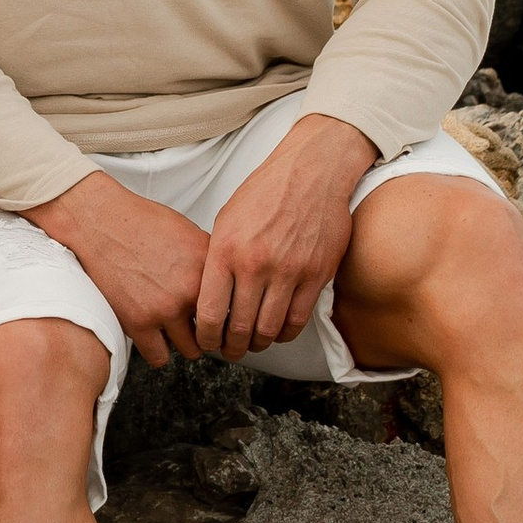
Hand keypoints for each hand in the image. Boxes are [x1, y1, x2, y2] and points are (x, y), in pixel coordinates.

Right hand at [22, 169, 210, 370]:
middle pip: (215, 333)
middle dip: (208, 331)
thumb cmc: (141, 223)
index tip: (224, 320)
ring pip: (191, 350)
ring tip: (175, 328)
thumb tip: (227, 284)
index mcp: (207, 268)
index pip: (234, 308)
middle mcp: (190, 290)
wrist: (103, 222)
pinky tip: (155, 335)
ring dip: (184, 342)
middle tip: (198, 325)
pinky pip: (160, 358)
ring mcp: (164, 309)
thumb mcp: (189, 233)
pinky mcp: (138, 323)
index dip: (229, 316)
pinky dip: (159, 350)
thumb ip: (210, 263)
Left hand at [196, 114, 376, 355]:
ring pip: (269, 330)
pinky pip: (298, 319)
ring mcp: (289, 272)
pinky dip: (285, 332)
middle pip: (240, 328)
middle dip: (232, 347)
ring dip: (259, 344)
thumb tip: (209, 296)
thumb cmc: (265, 192)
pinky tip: (277, 330)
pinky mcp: (316, 275)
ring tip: (253, 343)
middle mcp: (256, 265)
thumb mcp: (226, 220)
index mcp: (226, 251)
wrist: (310, 172)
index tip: (206, 341)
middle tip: (230, 350)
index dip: (206, 337)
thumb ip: (217, 259)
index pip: (210, 312)